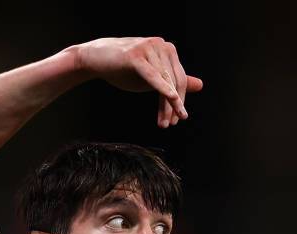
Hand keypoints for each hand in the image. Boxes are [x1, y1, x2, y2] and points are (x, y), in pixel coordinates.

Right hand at [75, 37, 202, 127]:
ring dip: (167, 105)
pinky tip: (172, 98)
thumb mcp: (153, 77)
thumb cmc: (124, 68)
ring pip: (165, 82)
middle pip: (175, 81)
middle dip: (174, 106)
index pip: (180, 79)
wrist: (95, 59)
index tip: (178, 119)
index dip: (180, 101)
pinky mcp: (136, 54)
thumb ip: (174, 80)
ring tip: (164, 123)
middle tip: (171, 124)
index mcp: (168, 50)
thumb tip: (200, 85)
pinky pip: (153, 75)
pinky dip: (163, 87)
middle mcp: (162, 46)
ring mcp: (149, 48)